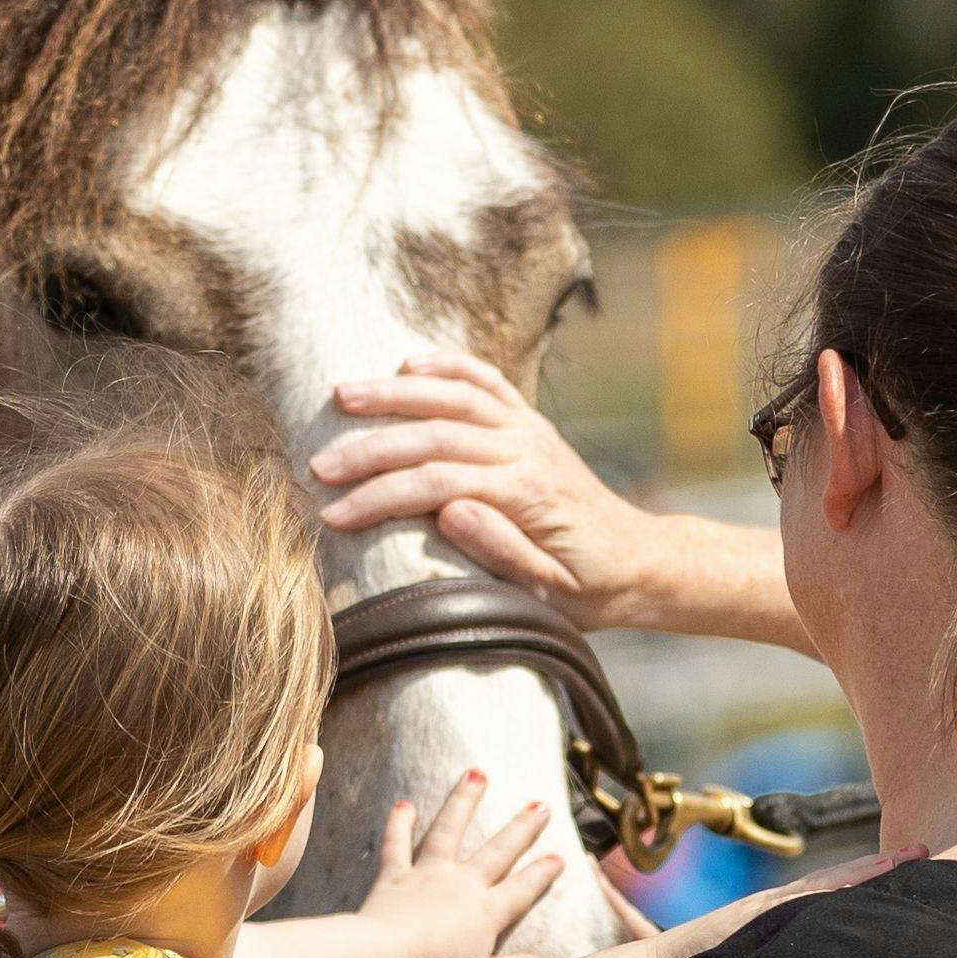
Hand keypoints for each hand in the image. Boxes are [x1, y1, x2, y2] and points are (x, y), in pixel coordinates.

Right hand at [310, 350, 665, 615]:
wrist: (638, 562)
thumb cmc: (588, 589)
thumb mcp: (549, 594)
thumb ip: (503, 551)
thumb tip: (451, 510)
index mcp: (529, 494)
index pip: (438, 483)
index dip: (381, 497)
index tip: (334, 514)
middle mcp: (528, 450)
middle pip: (435, 434)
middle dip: (370, 448)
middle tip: (319, 465)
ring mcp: (530, 430)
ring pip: (455, 396)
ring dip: (394, 393)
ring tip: (341, 396)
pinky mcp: (530, 422)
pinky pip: (486, 381)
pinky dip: (447, 366)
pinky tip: (407, 363)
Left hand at [356, 770, 566, 957]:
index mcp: (487, 912)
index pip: (522, 889)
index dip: (542, 873)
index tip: (559, 856)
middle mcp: (463, 884)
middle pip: (498, 850)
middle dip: (522, 828)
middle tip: (540, 805)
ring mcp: (428, 874)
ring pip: (449, 829)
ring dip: (464, 800)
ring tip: (477, 774)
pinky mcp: (395, 874)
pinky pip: (397, 844)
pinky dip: (400, 823)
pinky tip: (406, 804)